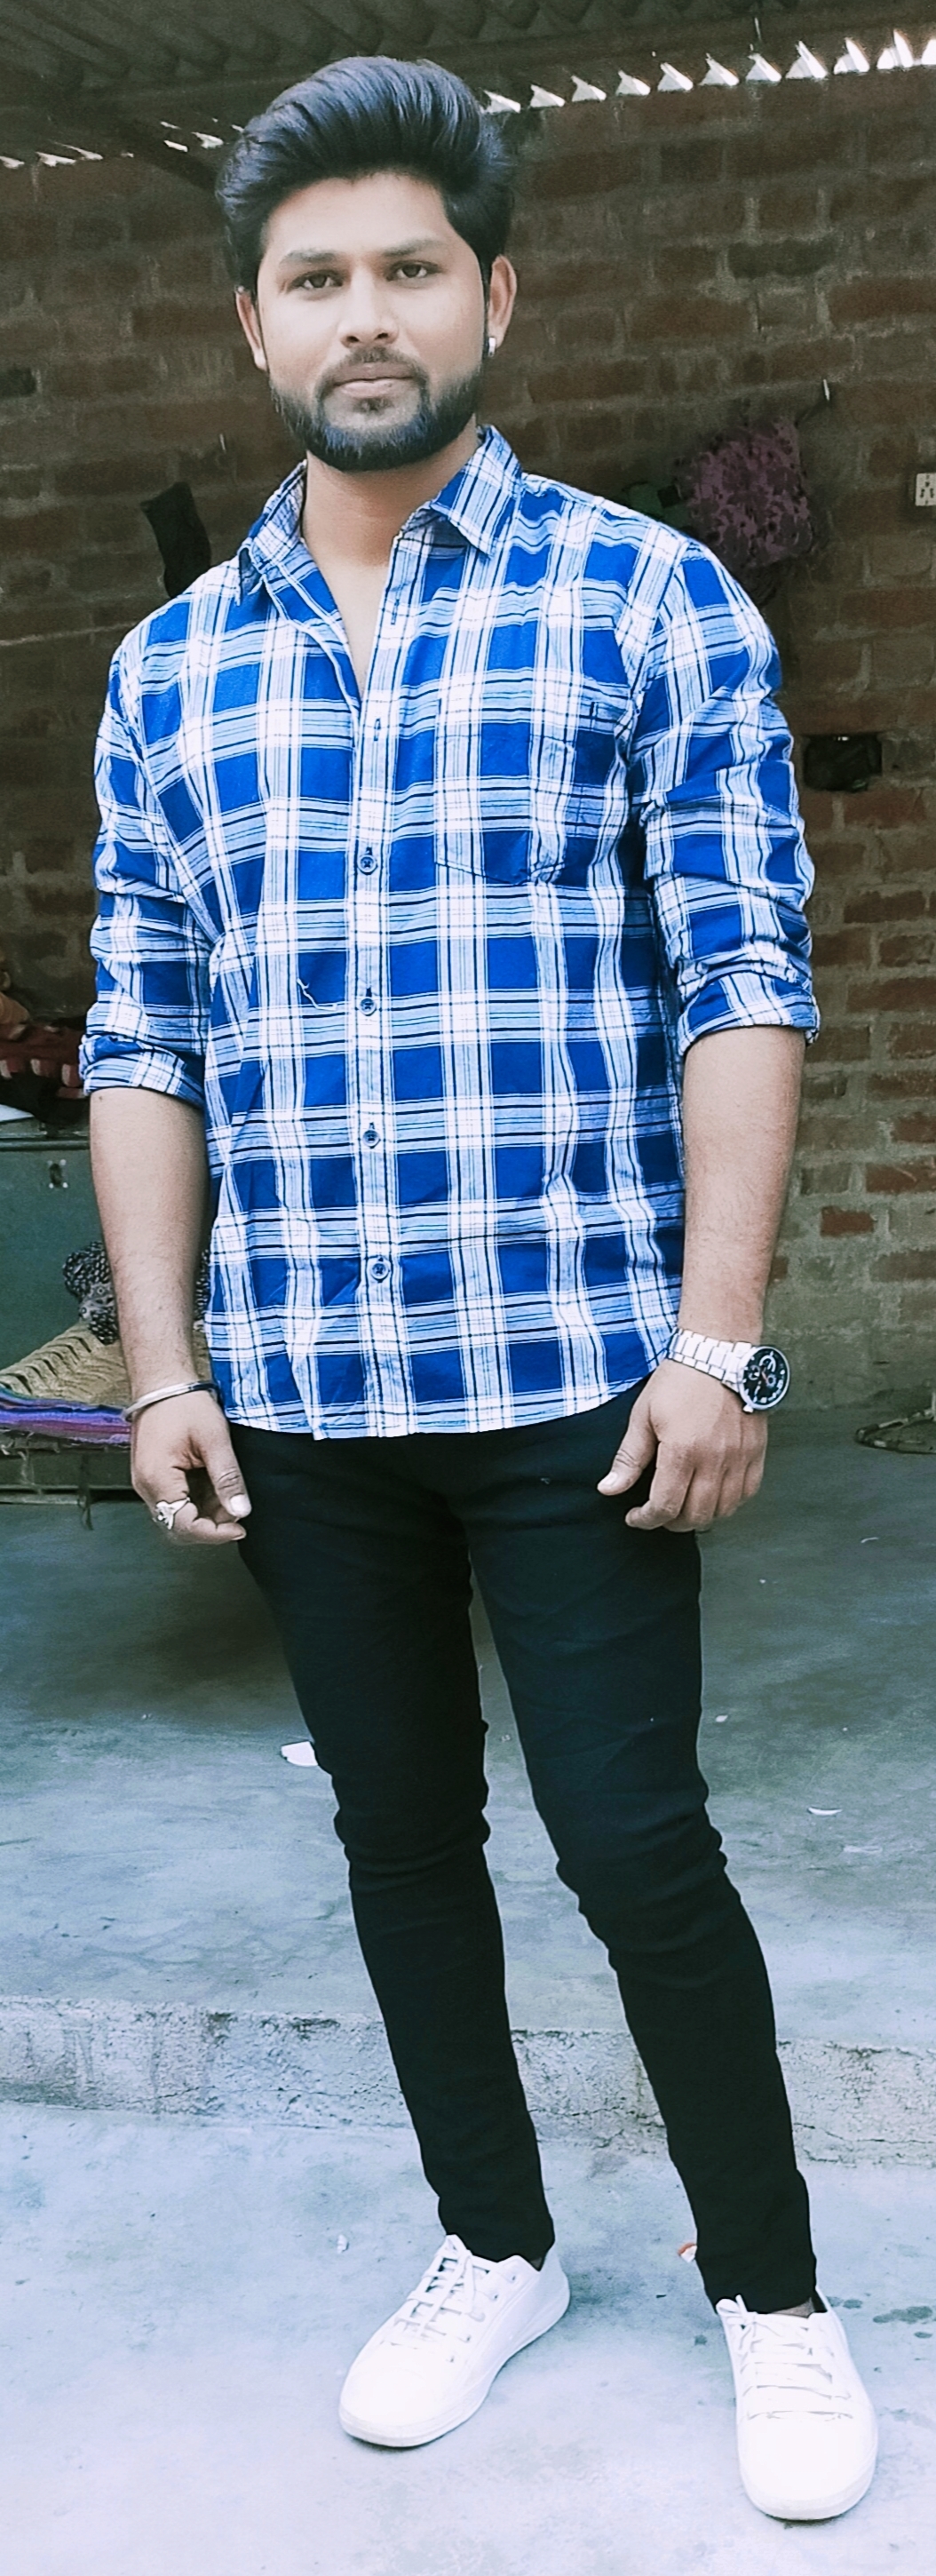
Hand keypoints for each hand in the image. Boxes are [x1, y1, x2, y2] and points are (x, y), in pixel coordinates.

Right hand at [131, 1390, 251, 1545]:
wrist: (162, 1382)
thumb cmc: (185, 1403)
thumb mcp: (215, 1440)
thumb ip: (227, 1478)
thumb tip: (240, 1511)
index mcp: (157, 1479)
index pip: (184, 1525)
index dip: (214, 1534)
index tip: (239, 1527)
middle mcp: (145, 1486)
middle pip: (177, 1526)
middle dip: (210, 1526)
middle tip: (236, 1511)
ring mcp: (146, 1482)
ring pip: (176, 1516)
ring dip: (204, 1514)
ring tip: (228, 1496)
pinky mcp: (152, 1476)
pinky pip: (174, 1501)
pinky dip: (196, 1502)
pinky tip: (214, 1488)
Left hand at [597, 1359, 766, 1531]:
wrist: (719, 1354)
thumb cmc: (678, 1381)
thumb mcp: (643, 1416)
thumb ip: (629, 1458)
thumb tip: (609, 1490)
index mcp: (682, 1451)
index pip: (665, 1507)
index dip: (646, 1520)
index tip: (635, 1517)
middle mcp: (715, 1460)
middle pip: (696, 1516)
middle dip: (671, 1522)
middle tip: (658, 1513)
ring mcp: (739, 1458)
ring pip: (723, 1510)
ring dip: (700, 1517)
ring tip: (684, 1506)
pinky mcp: (756, 1452)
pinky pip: (747, 1493)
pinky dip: (729, 1504)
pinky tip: (713, 1496)